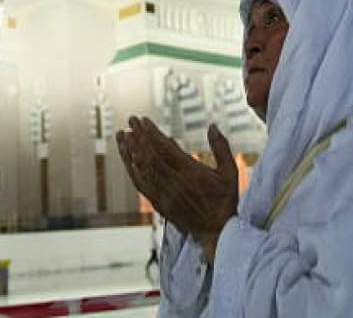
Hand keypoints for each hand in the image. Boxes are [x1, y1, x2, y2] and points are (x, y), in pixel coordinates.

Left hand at [116, 116, 237, 262]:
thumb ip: (221, 148)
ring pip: (143, 170)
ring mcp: (165, 195)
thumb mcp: (230, 173)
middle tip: (130, 120)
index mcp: (191, 173)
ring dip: (130, 151)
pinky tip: (127, 158)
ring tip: (122, 135)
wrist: (217, 233)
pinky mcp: (159, 204)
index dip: (152, 133)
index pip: (165, 149)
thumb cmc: (224, 201)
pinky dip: (132, 170)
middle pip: (150, 156)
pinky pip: (142, 185)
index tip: (143, 120)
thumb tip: (212, 125)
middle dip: (138, 136)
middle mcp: (175, 184)